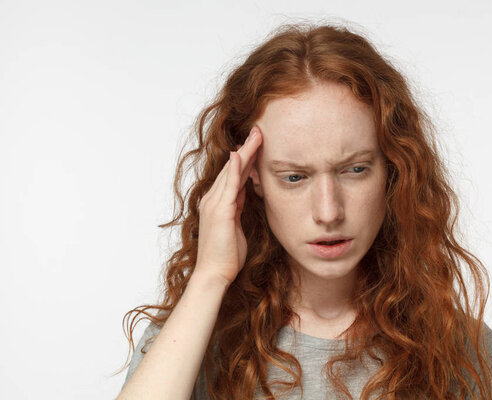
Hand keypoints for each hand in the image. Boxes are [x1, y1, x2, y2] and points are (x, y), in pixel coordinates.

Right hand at [193, 126, 262, 285]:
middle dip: (247, 148)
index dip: (246, 157)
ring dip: (244, 152)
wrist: (214, 273)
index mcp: (218, 203)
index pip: (234, 174)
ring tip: (256, 136)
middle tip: (258, 130)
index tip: (257, 143)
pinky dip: (235, 169)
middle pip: (233, 167)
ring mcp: (214, 204)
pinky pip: (229, 185)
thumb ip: (238, 207)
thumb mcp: (236, 226)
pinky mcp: (220, 211)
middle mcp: (213, 199)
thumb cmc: (226, 254)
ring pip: (232, 171)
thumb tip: (245, 193)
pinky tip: (241, 155)